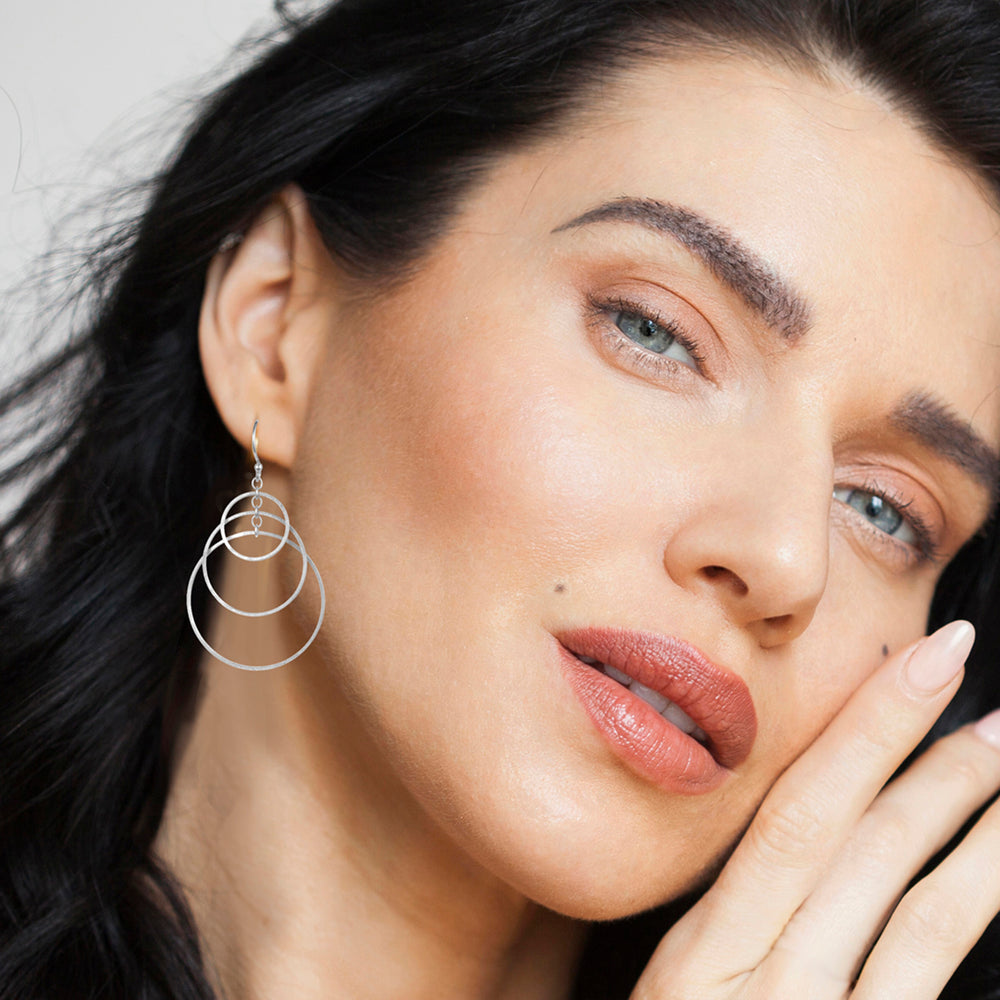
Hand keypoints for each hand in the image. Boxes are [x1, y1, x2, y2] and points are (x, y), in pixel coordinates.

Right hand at [631, 621, 999, 999]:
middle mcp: (761, 988)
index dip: (863, 732)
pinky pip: (930, 973)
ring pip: (921, 916)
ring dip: (982, 835)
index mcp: (698, 957)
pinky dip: (974, 907)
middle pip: (859, 851)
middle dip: (935, 767)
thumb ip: (725, 930)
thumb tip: (794, 845)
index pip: (789, 817)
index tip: (919, 663)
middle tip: (990, 703)